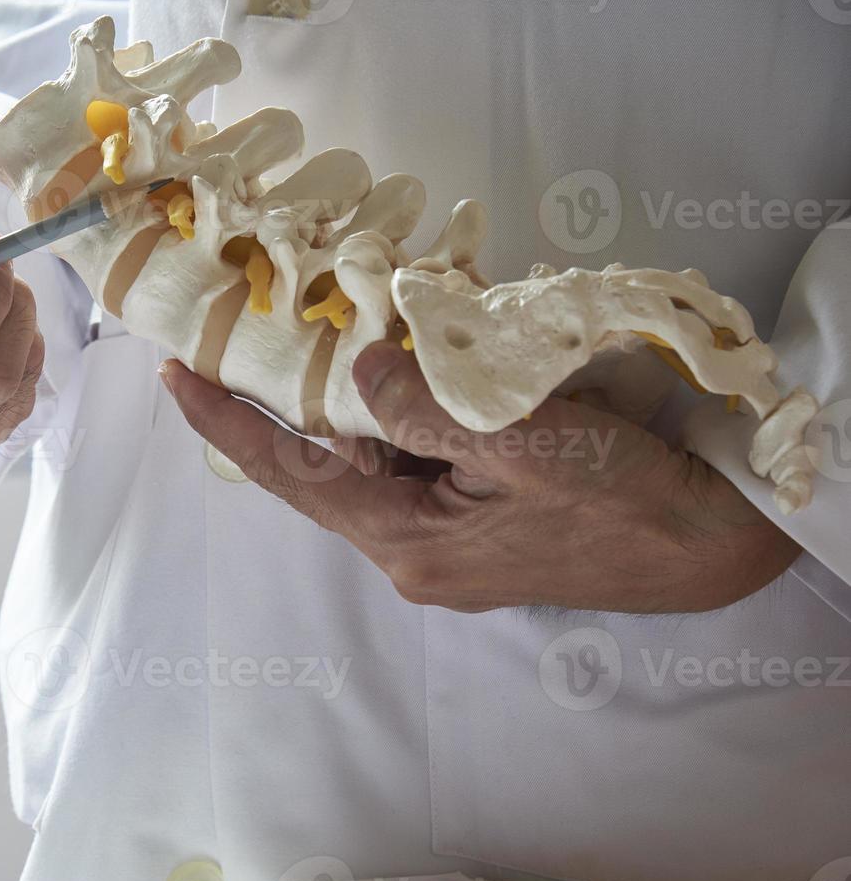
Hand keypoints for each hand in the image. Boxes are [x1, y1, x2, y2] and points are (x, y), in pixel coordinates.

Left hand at [161, 343, 799, 613]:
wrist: (705, 548)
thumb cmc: (620, 499)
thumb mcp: (521, 441)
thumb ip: (426, 407)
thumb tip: (355, 370)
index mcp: (405, 541)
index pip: (289, 474)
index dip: (228, 423)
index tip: (175, 378)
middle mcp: (409, 551)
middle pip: (327, 464)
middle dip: (299, 397)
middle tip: (261, 329)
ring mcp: (442, 544)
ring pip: (374, 458)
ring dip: (365, 399)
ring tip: (359, 336)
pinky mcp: (474, 527)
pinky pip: (417, 461)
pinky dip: (409, 414)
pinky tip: (419, 368)